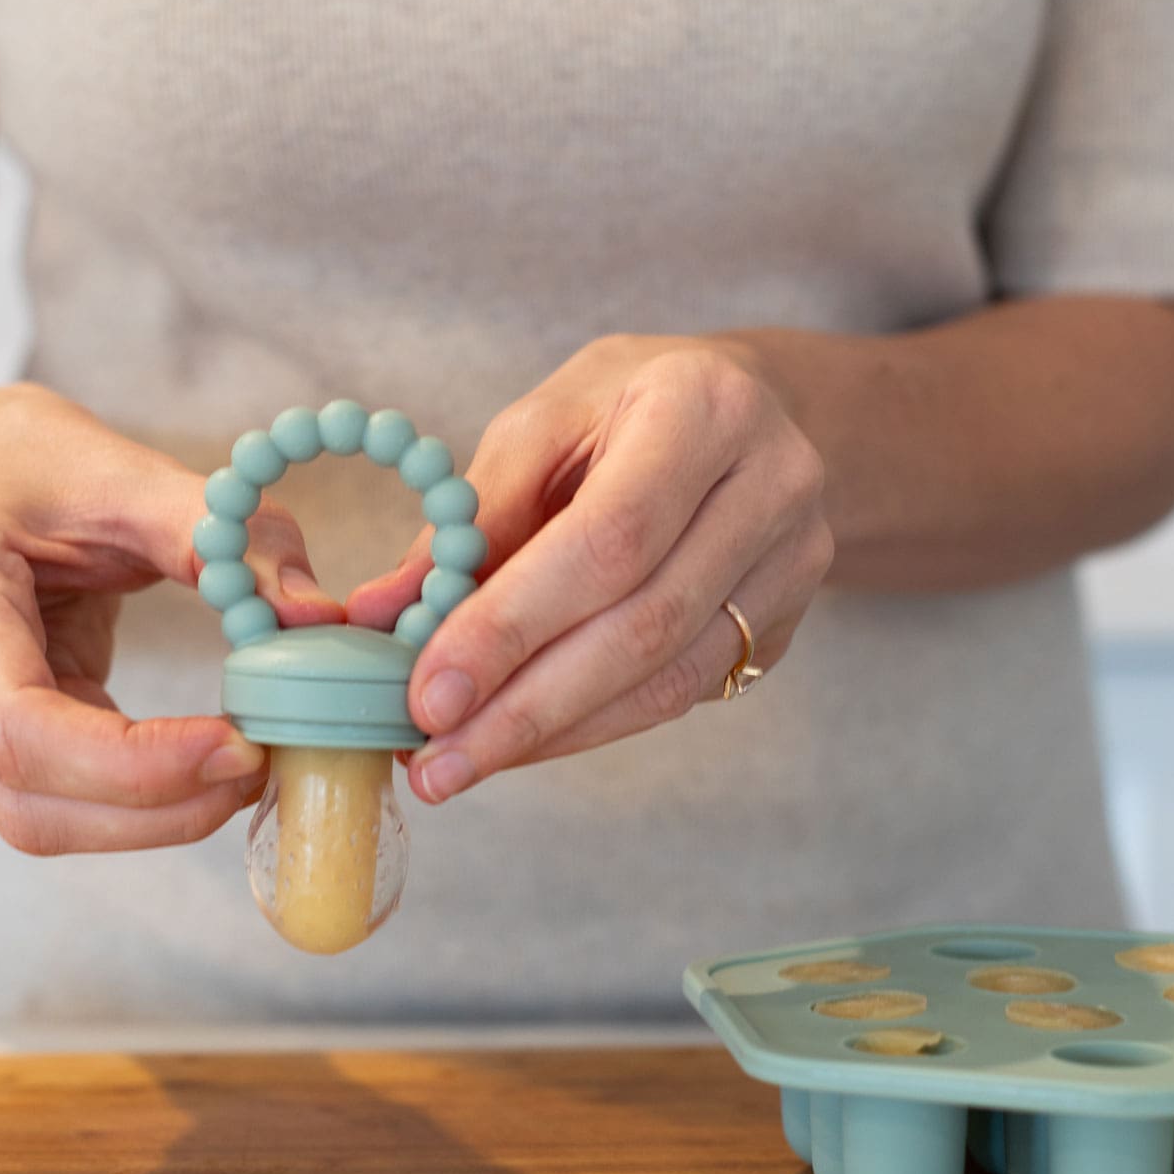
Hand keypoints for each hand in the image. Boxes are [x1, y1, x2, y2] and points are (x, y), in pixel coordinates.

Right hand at [0, 383, 342, 852]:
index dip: (131, 762)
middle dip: (155, 806)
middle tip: (262, 764)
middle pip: (26, 795)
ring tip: (245, 768)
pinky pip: (60, 801)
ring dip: (153, 818)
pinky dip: (142, 801)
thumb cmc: (40, 465)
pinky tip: (209, 764)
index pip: (16, 723)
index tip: (240, 746)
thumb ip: (221, 535)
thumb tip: (314, 615)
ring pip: (38, 819)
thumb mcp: (129, 473)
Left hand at [348, 336, 832, 801]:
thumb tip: (380, 616)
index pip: (609, 539)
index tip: (429, 695)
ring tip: (459, 765)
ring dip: (553, 734)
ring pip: (667, 678)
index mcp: (700, 408)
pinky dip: (591, 727)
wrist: (749, 413)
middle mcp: (769, 485)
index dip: (515, 625)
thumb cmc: (624, 408)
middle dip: (525, 706)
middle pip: (643, 624)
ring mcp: (792, 561)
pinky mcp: (784, 621)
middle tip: (434, 761)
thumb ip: (471, 517)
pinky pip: (681, 695)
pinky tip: (522, 744)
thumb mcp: (543, 425)